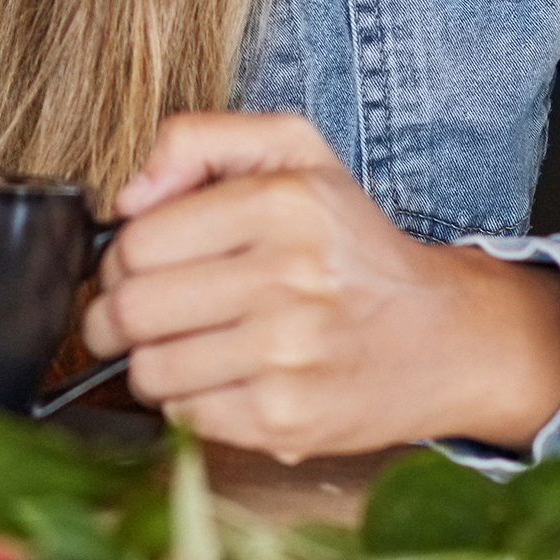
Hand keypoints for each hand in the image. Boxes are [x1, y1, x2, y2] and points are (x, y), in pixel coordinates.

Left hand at [79, 112, 559, 461]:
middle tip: (131, 317)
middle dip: (113, 317)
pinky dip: (187, 402)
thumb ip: (199, 140)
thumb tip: (128, 198)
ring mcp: (288, 354)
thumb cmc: (354, 246)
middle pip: (132, 309)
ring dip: (148, 363)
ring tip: (180, 348)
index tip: (134, 269)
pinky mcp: (288, 419)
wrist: (447, 339)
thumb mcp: (295, 152)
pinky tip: (220, 380)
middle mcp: (289, 277)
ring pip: (148, 369)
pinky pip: (184, 416)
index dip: (118, 259)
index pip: (137, 241)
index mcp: (282, 202)